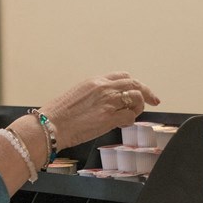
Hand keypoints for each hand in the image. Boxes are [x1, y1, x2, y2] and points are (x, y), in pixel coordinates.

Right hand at [39, 72, 159, 149]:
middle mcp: (104, 88)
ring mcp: (108, 102)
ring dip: (138, 107)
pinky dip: (130, 120)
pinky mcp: (110, 117)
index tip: (140, 90)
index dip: (134, 84)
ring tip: (131, 115)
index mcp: (95, 81)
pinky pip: (130, 116)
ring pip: (136, 98)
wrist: (49, 125)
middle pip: (135, 85)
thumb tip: (104, 102)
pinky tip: (123, 124)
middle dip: (147, 93)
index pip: (122, 77)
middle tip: (153, 100)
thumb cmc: (56, 115)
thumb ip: (94, 95)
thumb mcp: (76, 96)